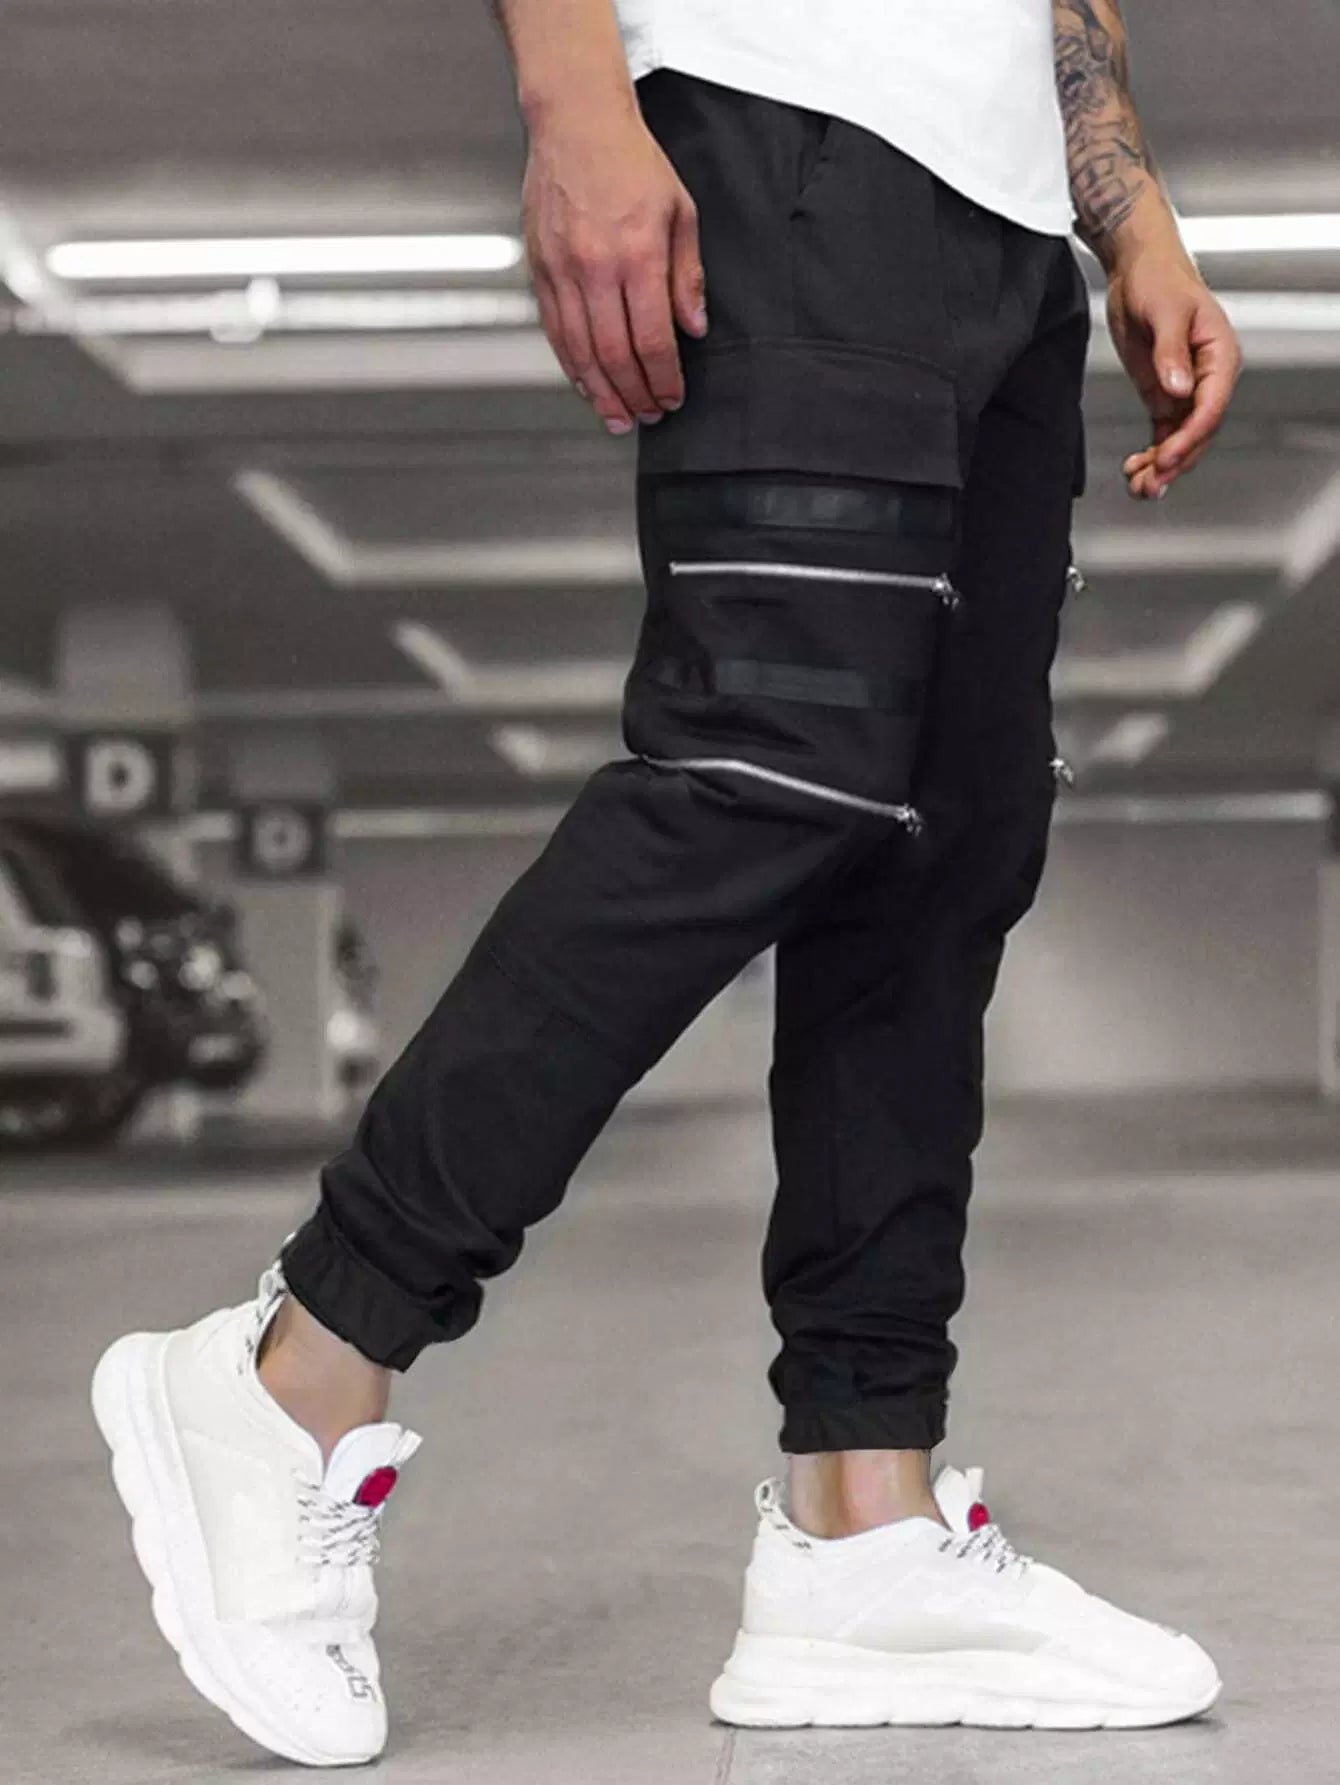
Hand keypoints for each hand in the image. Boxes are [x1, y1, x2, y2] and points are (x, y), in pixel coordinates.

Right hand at [523, 102, 707, 435]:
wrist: (576, 124)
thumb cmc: (631, 162)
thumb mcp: (680, 212)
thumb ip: (688, 275)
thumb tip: (694, 328)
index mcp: (636, 254)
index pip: (653, 338)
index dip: (664, 378)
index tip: (673, 397)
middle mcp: (595, 268)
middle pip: (615, 355)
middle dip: (635, 394)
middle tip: (649, 416)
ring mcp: (561, 271)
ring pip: (580, 352)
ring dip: (601, 393)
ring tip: (619, 417)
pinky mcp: (539, 270)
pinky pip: (556, 332)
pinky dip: (572, 366)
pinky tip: (587, 385)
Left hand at [1104, 242, 1242, 500]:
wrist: (1139, 269)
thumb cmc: (1159, 279)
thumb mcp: (1165, 312)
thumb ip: (1171, 353)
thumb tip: (1179, 388)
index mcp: (1219, 356)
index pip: (1211, 407)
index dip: (1190, 437)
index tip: (1166, 456)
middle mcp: (1207, 378)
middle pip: (1198, 431)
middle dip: (1175, 460)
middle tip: (1150, 483)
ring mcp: (1185, 389)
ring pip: (1181, 437)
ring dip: (1162, 465)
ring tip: (1140, 487)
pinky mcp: (1164, 394)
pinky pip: (1164, 431)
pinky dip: (1152, 453)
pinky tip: (1136, 470)